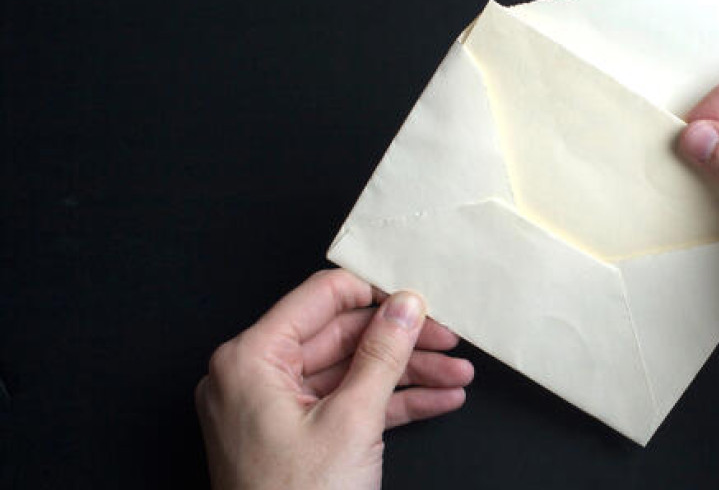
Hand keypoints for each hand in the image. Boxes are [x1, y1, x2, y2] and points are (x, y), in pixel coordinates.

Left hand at [195, 269, 473, 489]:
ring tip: (457, 375)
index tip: (421, 298)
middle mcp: (254, 377)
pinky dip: (391, 403)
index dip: (377, 293)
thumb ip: (382, 354)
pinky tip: (437, 400)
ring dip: (408, 374)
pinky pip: (346, 405)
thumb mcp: (351, 421)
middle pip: (341, 336)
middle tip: (450, 340)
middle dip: (403, 342)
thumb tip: (404, 305)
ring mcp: (272, 409)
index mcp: (250, 359)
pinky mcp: (293, 437)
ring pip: (351, 372)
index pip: (321, 297)